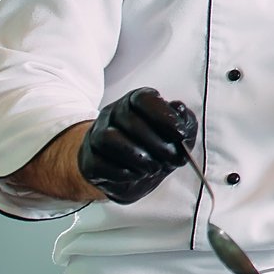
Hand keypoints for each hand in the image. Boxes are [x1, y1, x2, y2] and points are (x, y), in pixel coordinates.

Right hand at [77, 88, 197, 204]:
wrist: (129, 173)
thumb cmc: (157, 147)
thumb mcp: (177, 132)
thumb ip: (184, 120)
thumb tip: (179, 109)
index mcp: (136, 102)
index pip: (144, 99)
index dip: (164, 116)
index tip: (180, 134)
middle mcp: (113, 113)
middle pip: (129, 121)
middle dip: (156, 143)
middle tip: (171, 159)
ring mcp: (97, 135)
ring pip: (109, 139)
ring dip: (137, 157)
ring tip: (154, 168)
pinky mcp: (88, 160)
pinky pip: (98, 163)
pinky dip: (121, 172)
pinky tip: (136, 175)